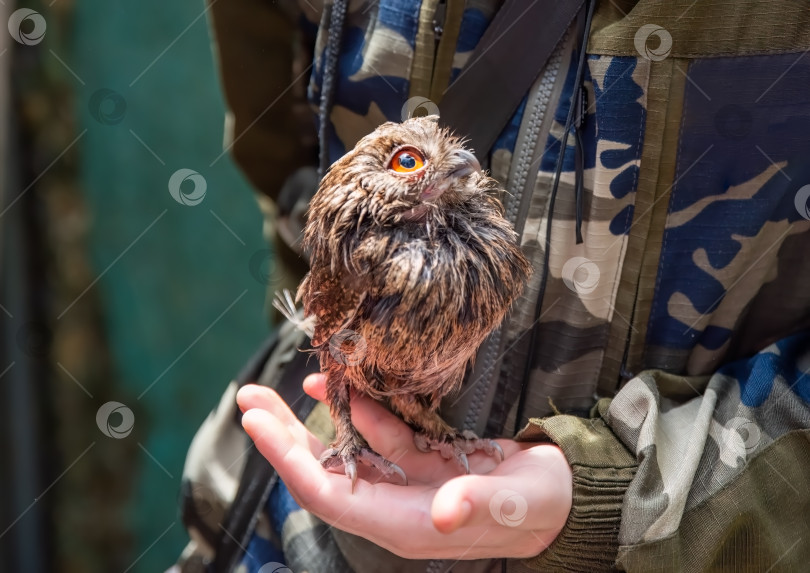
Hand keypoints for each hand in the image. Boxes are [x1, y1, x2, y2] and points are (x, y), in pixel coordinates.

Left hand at [236, 376, 572, 559]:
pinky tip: (342, 384)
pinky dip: (359, 410)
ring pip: (345, 453)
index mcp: (407, 523)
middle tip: (249, 398)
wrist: (565, 498)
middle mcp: (395, 506)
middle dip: (283, 438)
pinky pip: (379, 435)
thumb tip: (441, 513)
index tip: (258, 424)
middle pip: (323, 475)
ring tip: (274, 389)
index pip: (331, 496)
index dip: (290, 461)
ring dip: (310, 422)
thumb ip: (479, 505)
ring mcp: (406, 483)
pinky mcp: (421, 463)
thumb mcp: (518, 504)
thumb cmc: (546, 504)